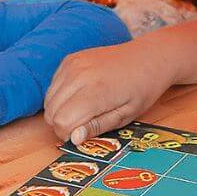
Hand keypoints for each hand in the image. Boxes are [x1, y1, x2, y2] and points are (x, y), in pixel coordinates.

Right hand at [45, 41, 175, 143]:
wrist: (148, 57)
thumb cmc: (142, 89)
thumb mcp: (126, 115)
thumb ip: (98, 126)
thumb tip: (74, 138)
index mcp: (96, 91)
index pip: (62, 121)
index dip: (69, 135)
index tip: (83, 135)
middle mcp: (79, 75)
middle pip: (51, 112)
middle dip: (63, 125)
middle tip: (84, 124)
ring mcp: (72, 64)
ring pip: (48, 99)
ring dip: (60, 111)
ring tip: (83, 110)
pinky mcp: (69, 59)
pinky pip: (53, 85)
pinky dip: (61, 96)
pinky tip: (81, 95)